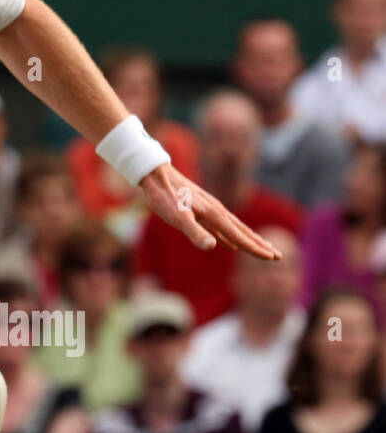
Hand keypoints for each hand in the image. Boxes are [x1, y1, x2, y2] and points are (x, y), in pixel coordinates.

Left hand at [139, 163, 279, 259]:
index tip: (272, 258)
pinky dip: (230, 236)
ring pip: (234, 228)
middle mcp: (216, 211)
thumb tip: (213, 246)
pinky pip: (220, 227)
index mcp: (214, 214)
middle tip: (277, 256)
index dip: (254, 248)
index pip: (239, 235)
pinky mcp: (200, 210)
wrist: (155, 174)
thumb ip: (194, 232)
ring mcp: (209, 210)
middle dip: (259, 244)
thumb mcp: (177, 216)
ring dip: (249, 239)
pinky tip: (231, 242)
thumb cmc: (164, 196)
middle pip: (242, 231)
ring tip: (263, 247)